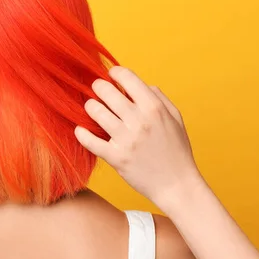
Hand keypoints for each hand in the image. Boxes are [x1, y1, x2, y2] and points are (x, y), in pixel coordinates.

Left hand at [74, 66, 203, 209]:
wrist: (177, 185)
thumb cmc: (177, 151)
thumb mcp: (176, 118)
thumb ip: (159, 98)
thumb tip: (142, 84)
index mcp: (154, 108)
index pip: (127, 77)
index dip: (115, 72)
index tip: (111, 75)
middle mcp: (139, 121)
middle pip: (106, 91)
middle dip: (98, 87)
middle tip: (97, 91)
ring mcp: (126, 140)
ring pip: (95, 111)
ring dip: (90, 107)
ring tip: (92, 109)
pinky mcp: (116, 158)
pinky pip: (90, 141)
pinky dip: (81, 133)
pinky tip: (80, 130)